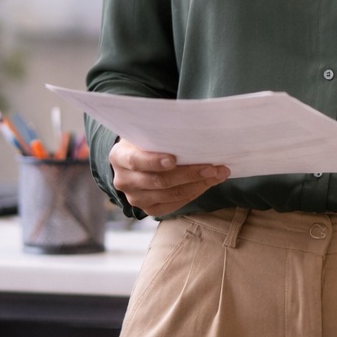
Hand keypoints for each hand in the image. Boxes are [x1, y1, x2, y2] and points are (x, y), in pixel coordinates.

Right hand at [108, 139, 228, 216]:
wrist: (135, 158)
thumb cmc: (145, 140)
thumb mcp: (145, 131)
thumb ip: (160, 132)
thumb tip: (193, 127)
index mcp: (119, 157)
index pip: (136, 161)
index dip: (154, 161)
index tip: (174, 159)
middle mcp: (124, 180)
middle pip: (158, 181)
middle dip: (188, 174)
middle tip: (212, 167)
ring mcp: (135, 197)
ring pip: (169, 195)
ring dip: (197, 185)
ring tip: (217, 174)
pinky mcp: (147, 208)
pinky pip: (172, 205)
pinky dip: (192, 194)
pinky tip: (206, 184)